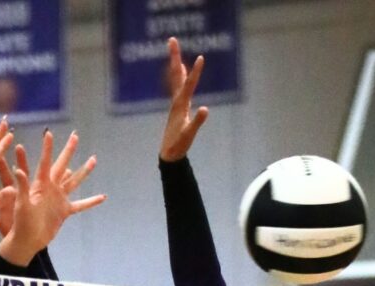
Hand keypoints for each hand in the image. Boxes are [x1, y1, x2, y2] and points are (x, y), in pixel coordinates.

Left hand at [0, 130, 105, 265]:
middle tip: (75, 136)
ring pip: (74, 181)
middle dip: (69, 151)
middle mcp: (51, 188)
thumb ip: (22, 187)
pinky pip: (81, 206)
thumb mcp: (21, 203)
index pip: (45, 162)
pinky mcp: (64, 211)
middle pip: (62, 165)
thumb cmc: (20, 222)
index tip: (48, 133)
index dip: (47, 148)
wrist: (27, 240)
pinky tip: (103, 197)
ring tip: (94, 159)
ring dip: (84, 171)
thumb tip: (18, 170)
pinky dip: (91, 202)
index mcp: (40, 184)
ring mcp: (59, 199)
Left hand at [159, 36, 208, 161]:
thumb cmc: (178, 145)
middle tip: (172, 40)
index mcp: (180, 106)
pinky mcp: (178, 108)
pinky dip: (180, 77)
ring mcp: (176, 104)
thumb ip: (197, 121)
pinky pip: (178, 87)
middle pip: (176, 75)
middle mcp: (176, 102)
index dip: (195, 72)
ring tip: (175, 51)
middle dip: (175, 57)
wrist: (168, 155)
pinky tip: (180, 73)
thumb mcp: (189, 134)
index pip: (188, 85)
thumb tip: (206, 109)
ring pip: (176, 80)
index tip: (201, 58)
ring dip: (176, 64)